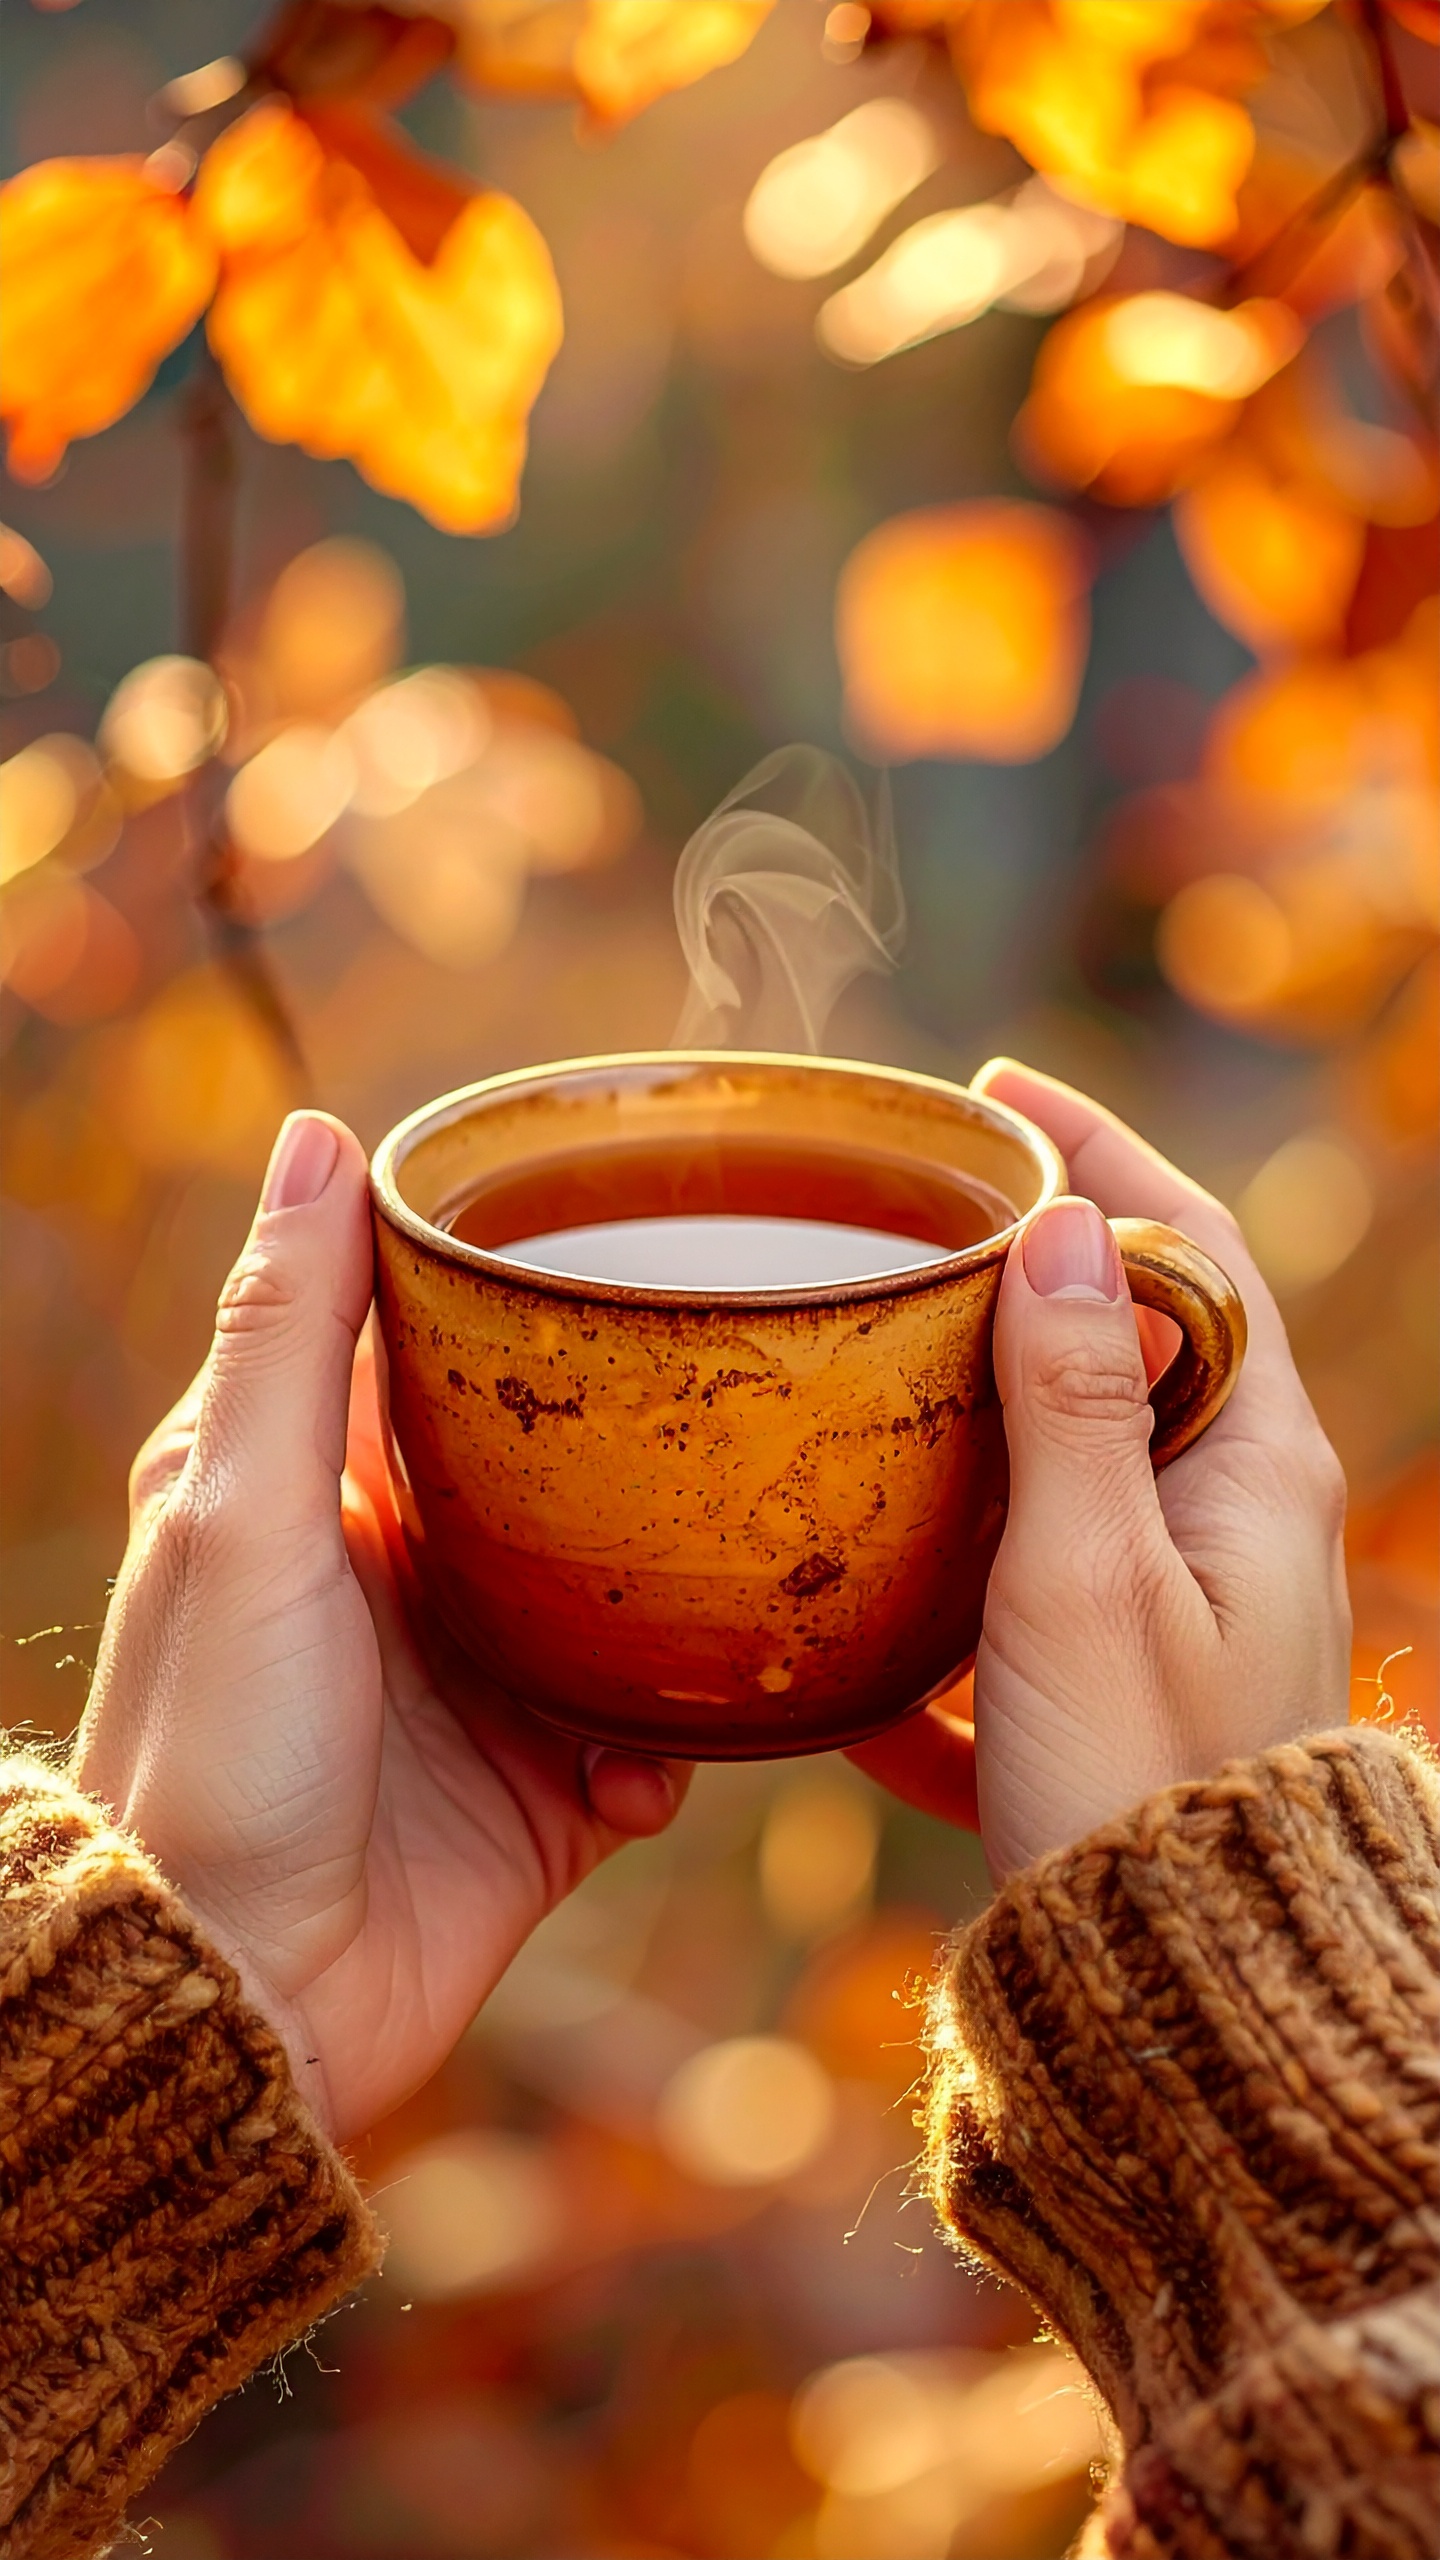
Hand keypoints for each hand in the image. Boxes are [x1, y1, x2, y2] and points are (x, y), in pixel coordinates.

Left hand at [74, 1112, 687, 2143]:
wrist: (248, 2006)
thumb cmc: (215, 1750)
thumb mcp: (245, 1515)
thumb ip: (288, 1334)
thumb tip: (319, 1130)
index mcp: (324, 1488)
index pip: (426, 1340)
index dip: (510, 1277)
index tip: (624, 1214)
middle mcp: (412, 1572)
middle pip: (563, 1463)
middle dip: (650, 1439)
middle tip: (753, 1387)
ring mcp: (485, 1686)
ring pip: (634, 1599)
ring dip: (689, 1602)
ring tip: (748, 1577)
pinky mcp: (544, 1795)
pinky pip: (654, 1741)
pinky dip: (670, 1746)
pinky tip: (648, 1760)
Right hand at [851, 1060, 1350, 1879]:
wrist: (1165, 2010)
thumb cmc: (1132, 1787)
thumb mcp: (1084, 1577)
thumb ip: (1074, 1400)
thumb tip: (1065, 1222)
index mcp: (1255, 1470)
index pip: (1195, 1251)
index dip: (1104, 1157)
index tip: (999, 1095)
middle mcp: (1228, 1525)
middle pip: (1131, 1346)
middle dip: (1029, 1267)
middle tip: (912, 1211)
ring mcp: (1166, 1609)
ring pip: (1061, 1467)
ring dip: (973, 1410)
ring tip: (859, 1363)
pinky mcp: (1100, 1694)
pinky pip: (1008, 1597)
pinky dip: (934, 1581)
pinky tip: (837, 1614)